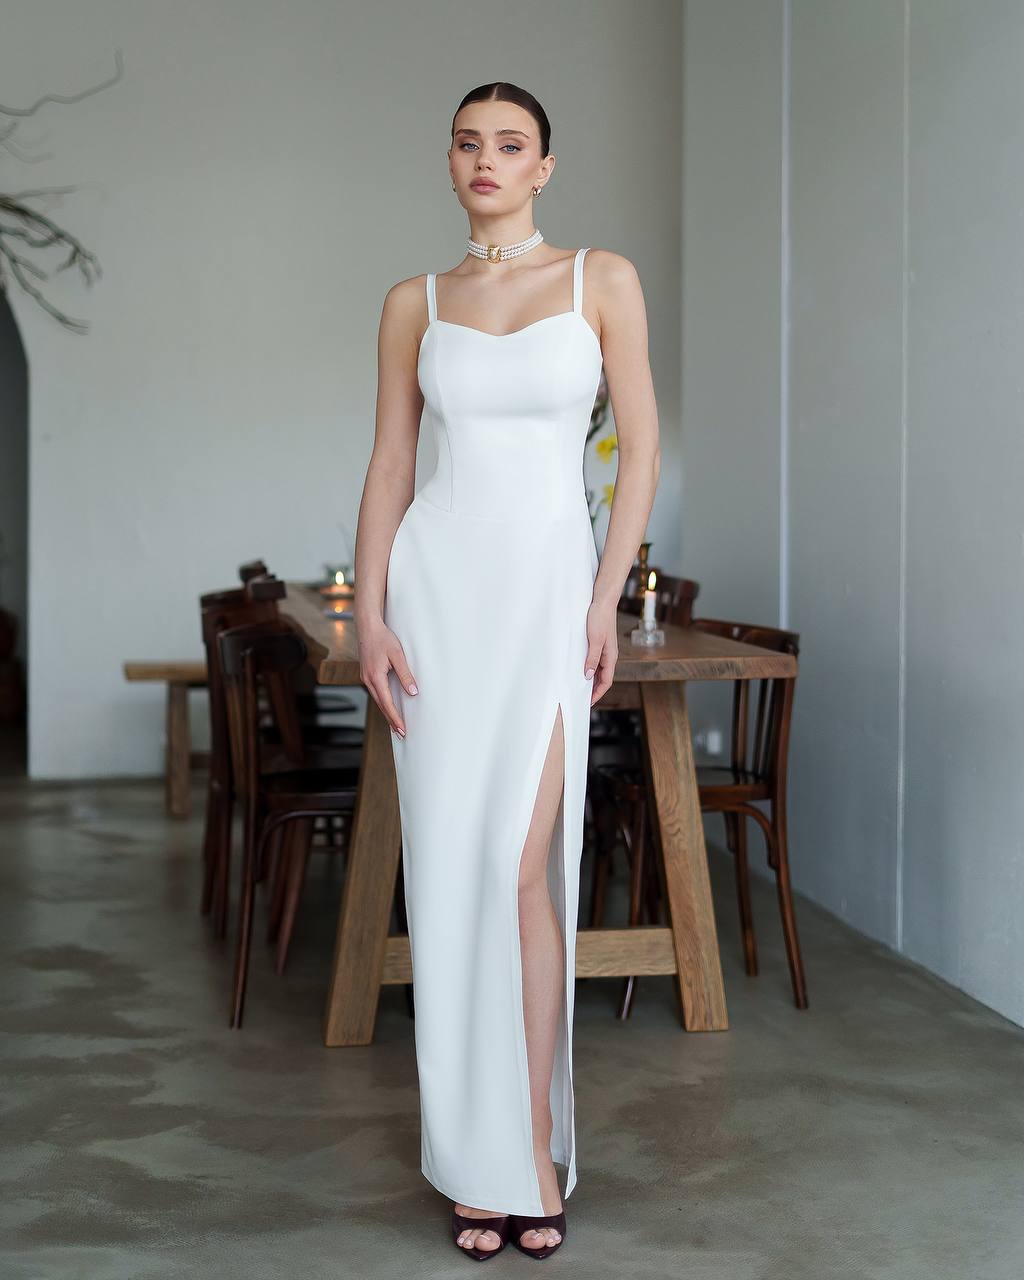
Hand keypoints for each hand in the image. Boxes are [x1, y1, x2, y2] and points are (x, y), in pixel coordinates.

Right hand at [358, 617, 417, 736]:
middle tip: (401, 733)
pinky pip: (376, 692)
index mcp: (375, 677)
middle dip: (391, 720)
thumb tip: (413, 692)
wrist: (367, 627)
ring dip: (386, 712)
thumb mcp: (398, 655)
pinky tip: (388, 706)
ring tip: (396, 725)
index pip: (387, 703)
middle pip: (381, 705)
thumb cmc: (383, 638)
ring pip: (377, 700)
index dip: (395, 718)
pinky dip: (382, 702)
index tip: (402, 729)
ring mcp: (365, 678)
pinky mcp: (366, 674)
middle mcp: (367, 680)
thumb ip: (405, 674)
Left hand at [584, 599, 617, 705]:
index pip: (606, 681)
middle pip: (603, 678)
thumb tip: (589, 676)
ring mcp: (604, 649)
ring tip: (580, 686)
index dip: (598, 693)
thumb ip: (592, 658)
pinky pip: (595, 660)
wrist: (603, 600)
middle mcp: (609, 655)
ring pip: (598, 669)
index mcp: (611, 657)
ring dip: (591, 679)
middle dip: (594, 689)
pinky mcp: (599, 642)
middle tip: (582, 697)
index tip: (588, 702)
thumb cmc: (601, 618)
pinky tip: (580, 668)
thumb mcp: (595, 640)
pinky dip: (588, 667)